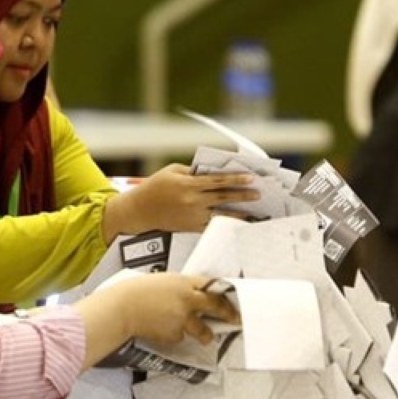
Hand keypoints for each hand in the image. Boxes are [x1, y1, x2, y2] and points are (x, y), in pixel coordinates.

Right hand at [102, 164, 258, 240]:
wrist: (139, 211)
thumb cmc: (155, 187)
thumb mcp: (171, 172)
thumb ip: (191, 171)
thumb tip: (211, 174)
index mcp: (188, 184)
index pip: (217, 181)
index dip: (235, 179)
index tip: (250, 178)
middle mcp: (192, 200)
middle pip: (223, 197)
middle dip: (242, 196)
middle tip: (258, 195)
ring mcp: (192, 215)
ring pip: (221, 215)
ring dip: (238, 214)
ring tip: (252, 214)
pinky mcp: (190, 226)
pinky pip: (212, 226)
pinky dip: (224, 225)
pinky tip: (235, 224)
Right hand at [113, 272, 238, 344]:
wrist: (122, 308)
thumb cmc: (135, 291)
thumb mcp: (160, 281)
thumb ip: (177, 288)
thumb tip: (188, 295)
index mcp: (183, 282)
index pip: (211, 285)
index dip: (223, 292)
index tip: (231, 298)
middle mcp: (187, 299)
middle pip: (215, 306)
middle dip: (228, 314)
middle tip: (235, 319)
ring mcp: (183, 318)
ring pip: (202, 330)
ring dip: (206, 334)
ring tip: (208, 337)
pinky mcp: (175, 334)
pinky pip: (180, 336)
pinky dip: (175, 335)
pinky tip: (163, 330)